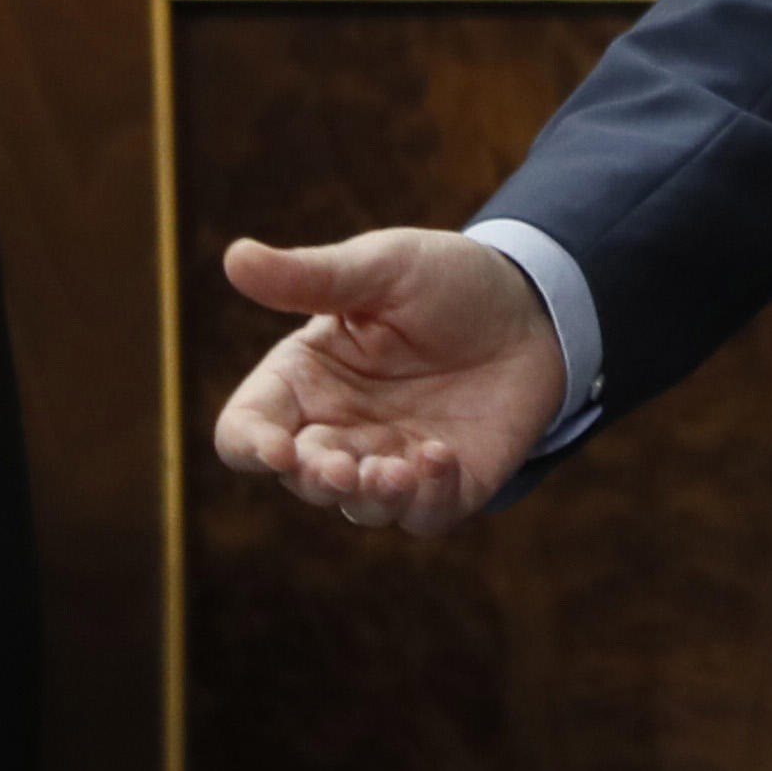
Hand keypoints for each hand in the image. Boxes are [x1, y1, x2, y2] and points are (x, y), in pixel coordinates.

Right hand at [212, 228, 567, 537]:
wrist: (537, 303)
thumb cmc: (446, 281)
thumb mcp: (381, 267)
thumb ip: (310, 276)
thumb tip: (234, 256)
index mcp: (305, 380)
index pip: (247, 429)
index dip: (250, 446)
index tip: (275, 449)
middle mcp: (339, 430)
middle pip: (300, 478)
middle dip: (316, 479)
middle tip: (341, 467)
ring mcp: (391, 461)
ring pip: (358, 506)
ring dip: (370, 497)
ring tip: (396, 470)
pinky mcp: (447, 484)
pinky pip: (424, 513)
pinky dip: (428, 497)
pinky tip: (440, 458)